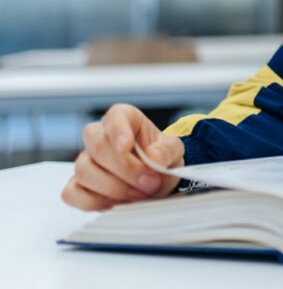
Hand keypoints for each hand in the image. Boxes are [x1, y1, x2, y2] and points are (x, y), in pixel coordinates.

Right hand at [61, 103, 184, 210]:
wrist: (156, 178)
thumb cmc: (160, 157)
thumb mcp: (173, 150)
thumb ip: (166, 151)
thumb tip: (154, 158)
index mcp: (124, 118)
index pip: (115, 116)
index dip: (118, 131)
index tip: (126, 146)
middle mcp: (99, 136)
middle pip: (97, 146)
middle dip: (125, 169)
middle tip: (149, 182)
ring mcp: (85, 160)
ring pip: (84, 171)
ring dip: (114, 188)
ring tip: (138, 194)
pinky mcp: (77, 185)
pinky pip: (72, 193)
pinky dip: (94, 202)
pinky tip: (115, 203)